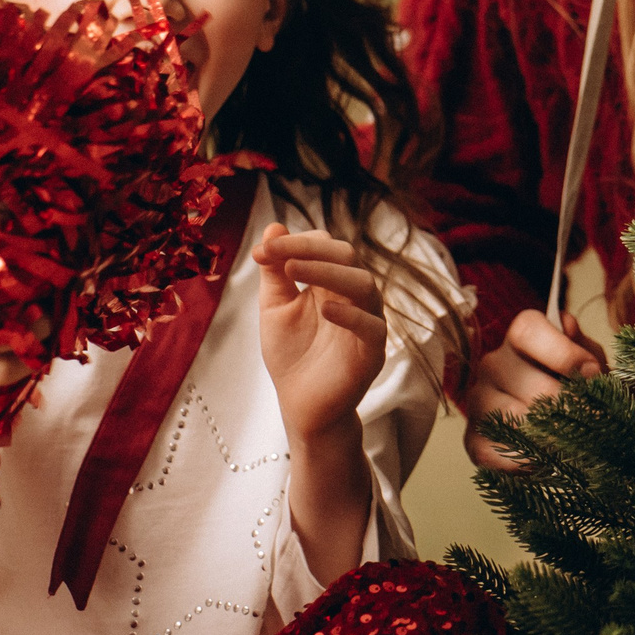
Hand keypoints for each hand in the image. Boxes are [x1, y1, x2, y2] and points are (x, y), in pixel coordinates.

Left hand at [255, 223, 387, 440]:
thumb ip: (274, 272)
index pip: (324, 246)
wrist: (300, 406)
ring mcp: (367, 322)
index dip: (295, 242)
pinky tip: (326, 309)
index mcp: (331, 282)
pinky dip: (352, 314)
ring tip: (295, 270)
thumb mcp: (275, 308)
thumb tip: (273, 228)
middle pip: (347, 256)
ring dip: (329, 272)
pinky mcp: (373, 352)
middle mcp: (353, 296)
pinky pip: (372, 327)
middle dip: (311, 250)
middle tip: (280, 255)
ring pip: (364, 284)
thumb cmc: (291, 355)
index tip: (262, 250)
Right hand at [464, 308, 606, 470]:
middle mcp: (493, 364)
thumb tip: (566, 328)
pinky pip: (493, 451)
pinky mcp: (473, 439)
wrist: (570, 430)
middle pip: (524, 380)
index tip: (591, 373)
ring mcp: (478, 401)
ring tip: (571, 441)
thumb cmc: (579, 389)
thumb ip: (581, 345)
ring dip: (546, 433)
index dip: (562, 352)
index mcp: (521, 338)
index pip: (527, 331)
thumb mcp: (590, 362)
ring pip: (510, 417)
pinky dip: (524, 460)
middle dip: (564, 402)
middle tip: (590, 417)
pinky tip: (545, 460)